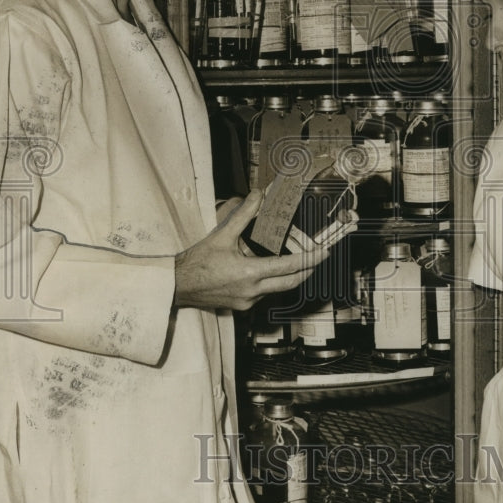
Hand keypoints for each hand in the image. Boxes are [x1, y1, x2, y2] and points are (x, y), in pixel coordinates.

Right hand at [174, 191, 327, 311]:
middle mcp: (252, 291)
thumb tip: (257, 195)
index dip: (310, 259)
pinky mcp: (241, 307)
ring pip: (277, 289)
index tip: (323, 252)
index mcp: (250, 273)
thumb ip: (243, 214)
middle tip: (318, 259)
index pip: (289, 267)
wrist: (178, 285)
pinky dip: (270, 284)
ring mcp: (248, 302)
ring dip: (287, 277)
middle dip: (307, 270)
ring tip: (295, 263)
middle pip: (291, 283)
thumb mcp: (222, 234)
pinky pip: (263, 295)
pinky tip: (266, 273)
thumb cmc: (197, 262)